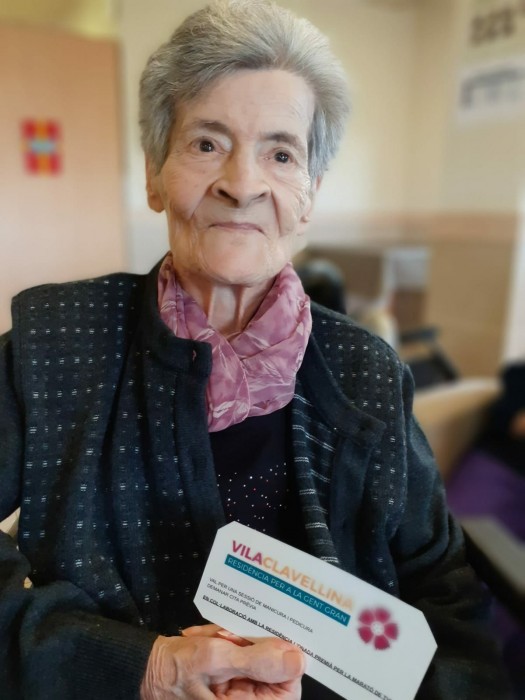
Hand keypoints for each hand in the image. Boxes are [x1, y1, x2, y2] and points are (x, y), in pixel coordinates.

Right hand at [140, 624, 304, 698]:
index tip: (264, 634)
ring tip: (210, 637)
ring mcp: (238, 692)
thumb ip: (257, 660)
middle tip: (225, 636)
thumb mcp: (215, 659)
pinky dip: (225, 642)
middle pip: (271, 668)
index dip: (280, 656)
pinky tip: (204, 639)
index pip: (289, 683)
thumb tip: (298, 658)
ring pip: (255, 656)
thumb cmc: (175, 669)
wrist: (143, 669)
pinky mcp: (229, 679)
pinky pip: (240, 656)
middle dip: (250, 644)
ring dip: (235, 640)